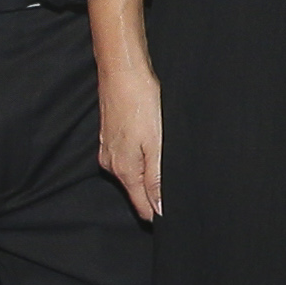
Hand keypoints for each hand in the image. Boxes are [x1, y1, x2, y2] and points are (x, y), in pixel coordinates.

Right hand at [95, 43, 163, 220]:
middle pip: (137, 192)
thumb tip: (159, 211)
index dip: (160, 212)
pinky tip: (151, 142)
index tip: (177, 209)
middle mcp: (112, 165)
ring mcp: (108, 151)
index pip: (142, 207)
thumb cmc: (141, 103)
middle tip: (177, 176)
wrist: (122, 72)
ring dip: (149, 172)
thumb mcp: (156, 145)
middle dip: (156, 191)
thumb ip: (156, 180)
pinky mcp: (110, 138)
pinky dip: (141, 156)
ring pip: (133, 174)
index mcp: (124, 171)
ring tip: (164, 154)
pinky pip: (128, 158)